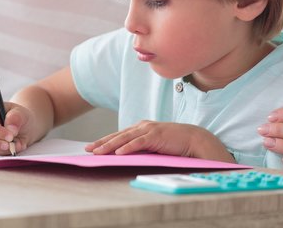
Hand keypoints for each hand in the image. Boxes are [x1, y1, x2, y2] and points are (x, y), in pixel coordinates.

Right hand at [0, 101, 37, 154]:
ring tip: (15, 145)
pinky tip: (11, 148)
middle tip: (9, 145)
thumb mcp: (23, 113)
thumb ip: (17, 117)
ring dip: (1, 149)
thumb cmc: (20, 117)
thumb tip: (10, 128)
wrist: (22, 126)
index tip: (11, 136)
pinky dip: (2, 153)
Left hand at [85, 120, 234, 161]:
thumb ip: (140, 148)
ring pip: (124, 138)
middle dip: (101, 143)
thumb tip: (123, 156)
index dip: (104, 141)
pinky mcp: (156, 136)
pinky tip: (118, 153)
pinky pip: (139, 142)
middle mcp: (142, 126)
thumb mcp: (153, 146)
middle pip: (117, 135)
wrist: (194, 140)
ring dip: (110, 145)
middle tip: (88, 149)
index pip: (118, 135)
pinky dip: (128, 147)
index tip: (92, 148)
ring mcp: (148, 130)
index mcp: (140, 128)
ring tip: (98, 152)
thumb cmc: (174, 144)